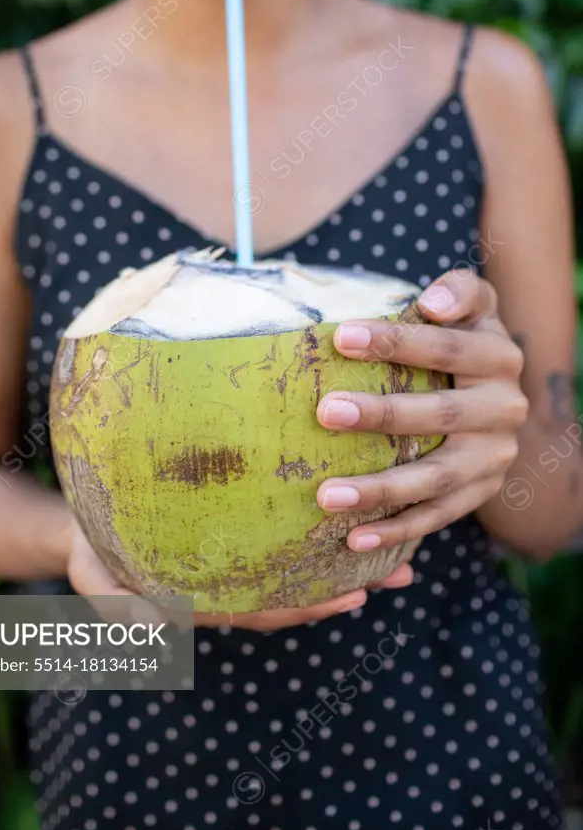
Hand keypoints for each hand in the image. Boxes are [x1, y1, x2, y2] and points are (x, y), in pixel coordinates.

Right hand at [67, 518, 413, 631]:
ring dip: (350, 546)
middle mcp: (235, 579)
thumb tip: (154, 628)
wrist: (80, 518)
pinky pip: (279, 517)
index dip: (310, 606)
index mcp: (211, 601)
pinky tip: (350, 479)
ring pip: (300, 552)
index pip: (269, 609)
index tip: (353, 596)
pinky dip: (316, 511)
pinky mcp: (236, 517)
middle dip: (352, 579)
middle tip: (402, 570)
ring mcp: (238, 548)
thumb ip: (122, 606)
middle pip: (301, 583)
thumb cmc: (87, 549)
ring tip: (402, 531)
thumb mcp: (95, 579)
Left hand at [315, 269, 527, 555]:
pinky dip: (397, 530)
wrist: (494, 396)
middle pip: (440, 414)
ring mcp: (494, 457)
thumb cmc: (460, 339)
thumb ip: (460, 290)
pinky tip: (353, 539)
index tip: (340, 337)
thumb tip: (434, 302)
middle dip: (381, 415)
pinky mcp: (480, 493)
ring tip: (327, 494)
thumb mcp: (471, 305)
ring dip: (381, 488)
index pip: (447, 347)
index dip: (395, 341)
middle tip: (325, 411)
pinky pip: (437, 516)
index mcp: (498, 357)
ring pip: (437, 478)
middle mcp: (505, 408)